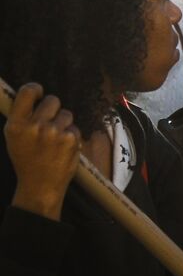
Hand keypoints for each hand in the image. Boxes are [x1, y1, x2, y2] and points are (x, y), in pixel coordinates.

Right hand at [5, 83, 80, 220]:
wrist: (40, 186)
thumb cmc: (27, 160)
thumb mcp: (14, 138)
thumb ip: (22, 117)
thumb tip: (31, 93)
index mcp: (16, 125)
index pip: (28, 91)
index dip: (36, 89)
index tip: (38, 94)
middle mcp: (35, 126)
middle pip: (52, 100)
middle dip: (53, 109)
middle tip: (49, 122)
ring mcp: (54, 132)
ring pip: (66, 113)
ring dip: (63, 123)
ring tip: (55, 140)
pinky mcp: (71, 139)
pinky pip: (74, 127)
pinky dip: (71, 135)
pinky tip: (63, 148)